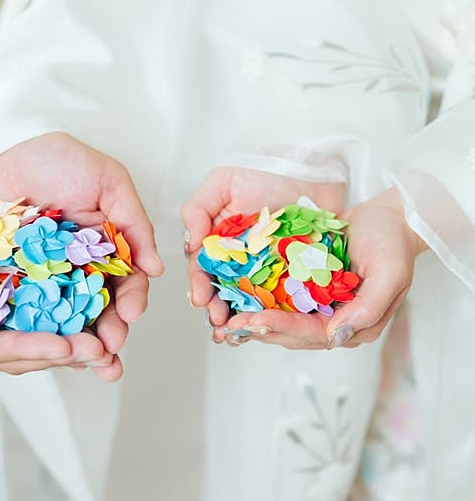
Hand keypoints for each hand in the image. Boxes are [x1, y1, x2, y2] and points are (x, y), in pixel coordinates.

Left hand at [0, 133, 163, 378]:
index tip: (129, 314)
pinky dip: (41, 335)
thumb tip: (156, 268)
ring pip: (69, 319)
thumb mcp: (108, 181)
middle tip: (109, 349)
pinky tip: (50, 352)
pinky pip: (30, 314)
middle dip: (108, 333)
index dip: (131, 300)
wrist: (0, 151)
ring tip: (89, 363)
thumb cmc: (57, 161)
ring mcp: (48, 280)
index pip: (127, 282)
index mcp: (108, 249)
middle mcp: (81, 270)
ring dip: (81, 344)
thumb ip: (134, 222)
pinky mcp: (15, 285)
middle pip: (100, 310)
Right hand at [0, 182, 114, 375]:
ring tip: (108, 344)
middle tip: (101, 352)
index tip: (65, 347)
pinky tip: (96, 313)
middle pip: (23, 350)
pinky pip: (44, 303)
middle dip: (63, 351)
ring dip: (73, 338)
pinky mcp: (13, 288)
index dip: (31, 351)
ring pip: (39, 331)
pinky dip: (68, 311)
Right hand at [181, 166, 344, 327]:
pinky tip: (267, 325)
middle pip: (223, 291)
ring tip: (237, 332)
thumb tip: (190, 244)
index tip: (199, 297)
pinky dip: (274, 314)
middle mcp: (239, 260)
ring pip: (249, 300)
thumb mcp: (222, 182)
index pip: (202, 268)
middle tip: (219, 321)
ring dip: (240, 318)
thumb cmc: (264, 170)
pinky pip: (282, 298)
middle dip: (217, 309)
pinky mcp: (293, 274)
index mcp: (218, 242)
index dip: (199, 284)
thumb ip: (198, 210)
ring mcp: (266, 269)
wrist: (309, 168)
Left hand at [217, 188, 426, 348]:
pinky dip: (261, 302)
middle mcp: (335, 321)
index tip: (256, 322)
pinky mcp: (308, 291)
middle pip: (293, 333)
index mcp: (356, 325)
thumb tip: (338, 336)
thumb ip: (368, 309)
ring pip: (284, 321)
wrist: (388, 219)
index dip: (283, 328)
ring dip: (256, 322)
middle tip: (232, 326)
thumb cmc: (392, 245)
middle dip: (262, 329)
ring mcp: (321, 307)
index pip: (314, 333)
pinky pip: (282, 300)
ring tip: (228, 320)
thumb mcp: (390, 275)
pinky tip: (238, 300)